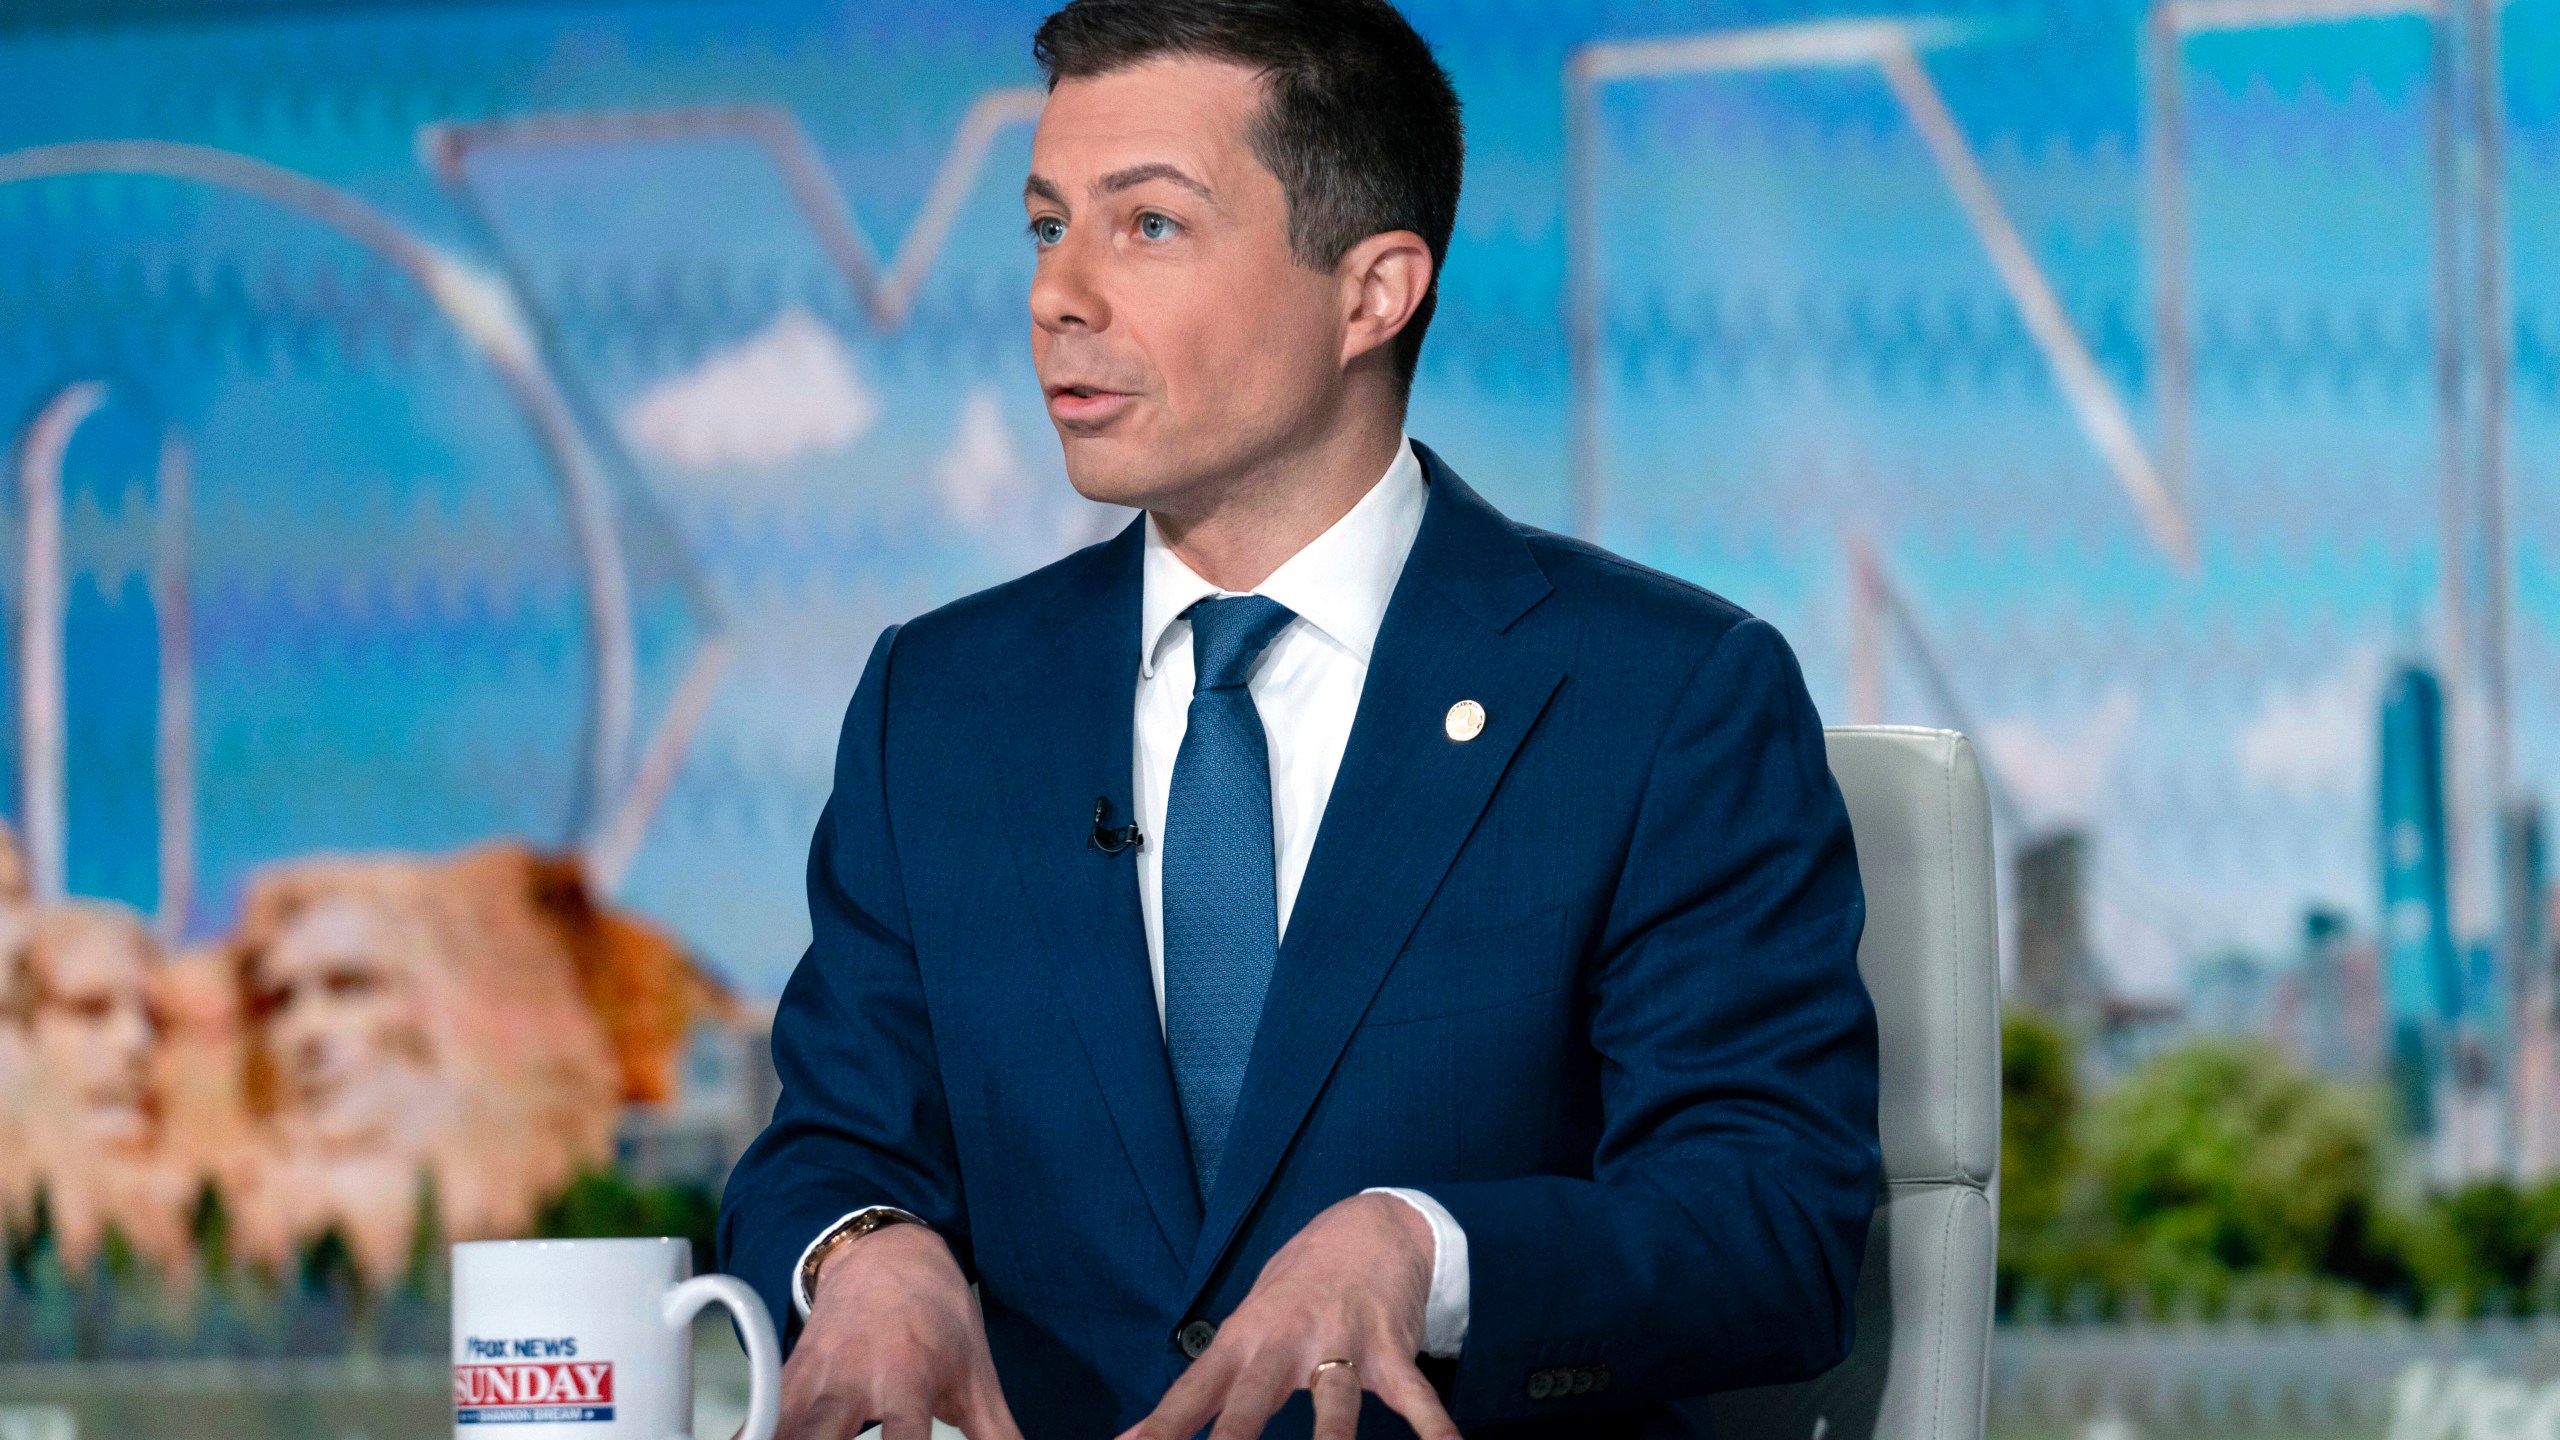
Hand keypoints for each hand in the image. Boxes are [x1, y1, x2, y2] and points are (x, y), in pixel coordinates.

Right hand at [779, 1222, 1022, 1439]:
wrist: (885, 1255)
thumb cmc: (937, 1318)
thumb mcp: (976, 1375)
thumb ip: (998, 1435)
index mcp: (907, 1380)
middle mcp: (852, 1381)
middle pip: (821, 1438)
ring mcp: (811, 1381)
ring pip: (780, 1431)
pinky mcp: (783, 1381)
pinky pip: (755, 1422)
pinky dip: (750, 1439)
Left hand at [1119, 1193, 1459, 1439]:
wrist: (1371, 1226)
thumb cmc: (1297, 1286)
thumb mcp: (1246, 1323)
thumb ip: (1202, 1384)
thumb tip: (1134, 1436)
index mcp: (1245, 1337)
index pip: (1193, 1390)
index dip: (1161, 1427)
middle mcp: (1288, 1342)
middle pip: (1253, 1397)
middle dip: (1234, 1439)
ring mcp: (1342, 1344)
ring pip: (1334, 1400)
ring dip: (1330, 1439)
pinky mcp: (1391, 1349)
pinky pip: (1415, 1396)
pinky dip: (1434, 1427)